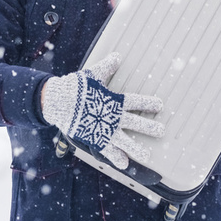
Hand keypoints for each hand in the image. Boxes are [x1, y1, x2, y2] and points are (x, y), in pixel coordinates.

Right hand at [41, 53, 164, 169]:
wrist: (58, 102)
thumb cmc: (76, 87)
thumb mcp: (93, 74)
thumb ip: (106, 67)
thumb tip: (117, 56)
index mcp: (114, 101)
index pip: (136, 102)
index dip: (148, 104)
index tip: (160, 106)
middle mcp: (112, 117)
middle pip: (136, 123)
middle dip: (150, 127)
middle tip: (162, 131)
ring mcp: (104, 130)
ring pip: (125, 142)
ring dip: (137, 149)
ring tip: (147, 157)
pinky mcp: (94, 138)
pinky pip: (107, 150)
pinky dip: (116, 158)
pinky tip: (125, 165)